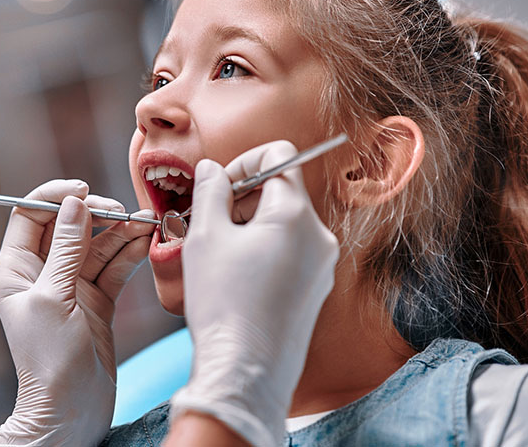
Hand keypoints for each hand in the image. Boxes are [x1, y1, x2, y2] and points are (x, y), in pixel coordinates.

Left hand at [0, 180, 152, 445]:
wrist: (71, 411)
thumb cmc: (49, 362)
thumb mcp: (54, 298)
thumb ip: (66, 249)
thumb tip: (74, 203)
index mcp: (15, 269)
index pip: (29, 215)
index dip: (55, 197)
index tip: (83, 190)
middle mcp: (41, 273)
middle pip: (68, 224)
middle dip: (96, 213)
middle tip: (122, 212)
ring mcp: (71, 286)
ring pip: (96, 243)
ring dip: (121, 231)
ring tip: (146, 222)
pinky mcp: (97, 300)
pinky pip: (114, 266)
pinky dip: (130, 252)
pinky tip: (146, 241)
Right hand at [166, 141, 338, 446]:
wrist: (246, 371)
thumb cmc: (224, 303)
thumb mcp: (205, 236)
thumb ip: (209, 191)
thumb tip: (212, 170)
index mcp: (296, 215)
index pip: (279, 157)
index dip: (242, 163)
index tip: (216, 190)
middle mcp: (319, 237)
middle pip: (280, 191)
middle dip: (241, 199)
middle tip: (206, 224)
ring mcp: (322, 266)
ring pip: (282, 224)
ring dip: (247, 227)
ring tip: (216, 256)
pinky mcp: (315, 290)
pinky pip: (288, 253)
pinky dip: (260, 253)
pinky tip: (233, 279)